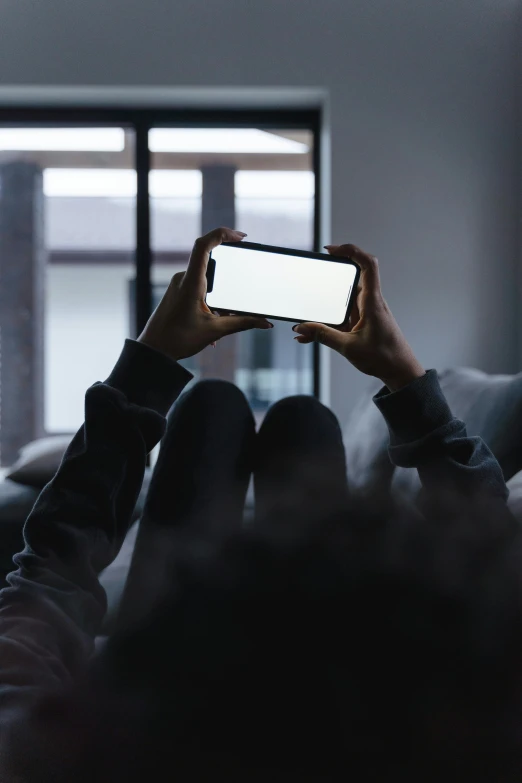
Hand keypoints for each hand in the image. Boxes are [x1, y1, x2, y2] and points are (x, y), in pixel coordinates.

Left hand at [138, 227, 272, 361]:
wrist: (153, 351)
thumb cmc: (178, 340)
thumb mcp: (216, 330)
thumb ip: (243, 323)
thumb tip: (266, 323)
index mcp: (191, 282)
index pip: (204, 245)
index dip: (222, 234)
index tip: (241, 237)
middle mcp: (183, 278)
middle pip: (210, 261)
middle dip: (228, 275)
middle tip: (241, 285)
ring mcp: (179, 284)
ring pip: (206, 278)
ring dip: (219, 294)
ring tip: (221, 316)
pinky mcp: (177, 292)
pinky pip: (199, 288)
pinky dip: (211, 301)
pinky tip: (213, 320)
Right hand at [293, 243, 424, 390]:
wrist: (400, 372)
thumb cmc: (384, 358)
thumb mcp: (349, 347)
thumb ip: (323, 335)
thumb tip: (302, 327)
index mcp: (372, 302)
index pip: (367, 265)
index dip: (350, 251)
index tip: (331, 250)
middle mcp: (370, 302)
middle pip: (352, 277)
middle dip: (332, 274)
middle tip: (314, 272)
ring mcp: (366, 312)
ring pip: (343, 299)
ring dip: (325, 305)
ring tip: (306, 315)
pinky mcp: (362, 323)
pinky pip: (341, 316)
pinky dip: (327, 322)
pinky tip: (309, 334)